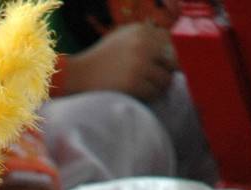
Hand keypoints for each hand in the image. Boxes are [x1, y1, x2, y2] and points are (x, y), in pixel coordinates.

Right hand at [59, 23, 175, 100]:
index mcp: (142, 31)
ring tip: (146, 90)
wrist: (79, 75)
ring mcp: (139, 64)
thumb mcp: (123, 38)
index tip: (160, 68)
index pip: (169, 44)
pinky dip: (149, 97)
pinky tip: (138, 95)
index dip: (167, 58)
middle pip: (171, 62)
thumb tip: (169, 53)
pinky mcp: (134, 83)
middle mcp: (143, 44)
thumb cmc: (101, 59)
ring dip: (158, 88)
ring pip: (164, 80)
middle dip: (165, 73)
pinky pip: (153, 93)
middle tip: (154, 82)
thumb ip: (145, 39)